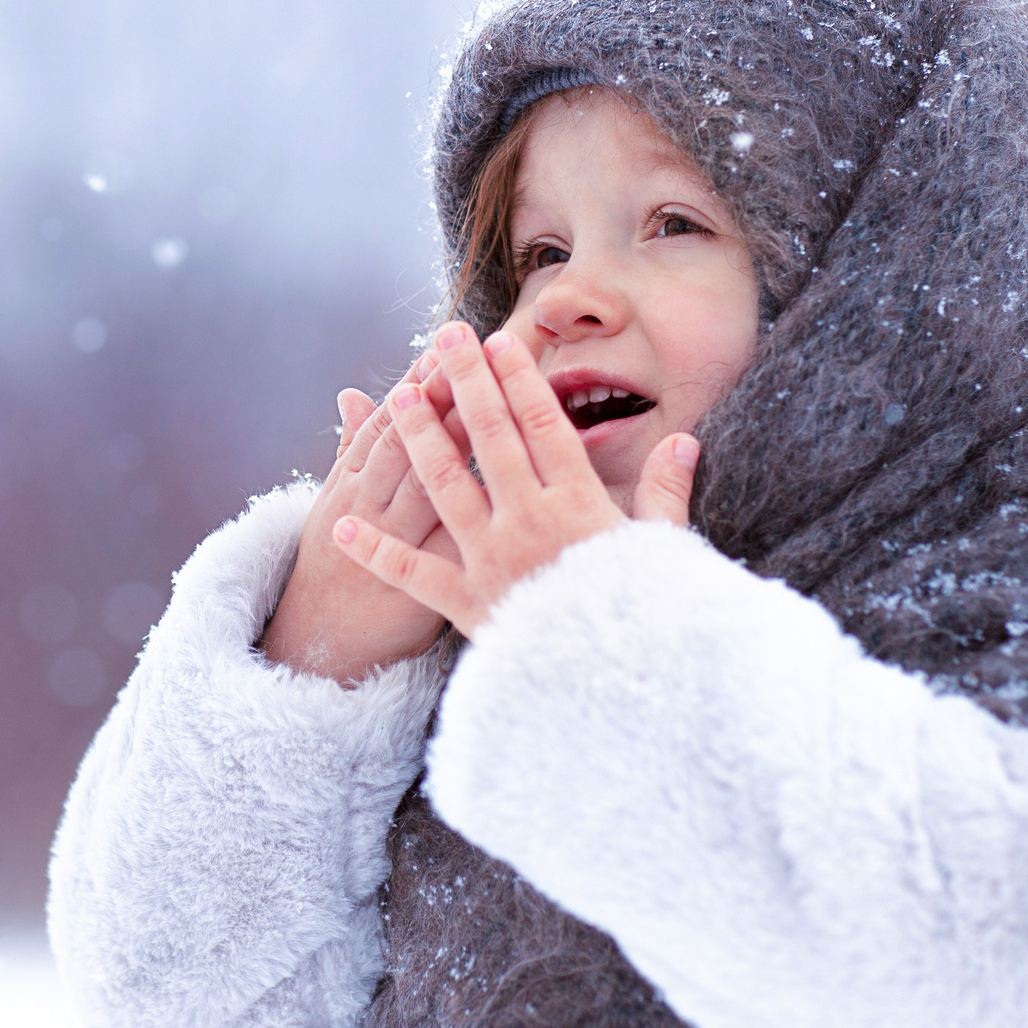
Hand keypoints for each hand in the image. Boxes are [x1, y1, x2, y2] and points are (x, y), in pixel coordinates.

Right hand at [260, 353, 468, 683]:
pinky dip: (467, 519)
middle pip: (411, 442)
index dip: (415, 383)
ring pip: (429, 483)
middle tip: (470, 351)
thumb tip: (350, 394)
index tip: (442, 347)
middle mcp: (369, 507)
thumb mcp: (334, 504)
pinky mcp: (423, 587)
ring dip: (454, 439)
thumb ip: (352, 450)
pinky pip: (446, 546)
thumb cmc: (333, 570)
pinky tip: (494, 488)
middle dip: (439, 396)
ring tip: (482, 396)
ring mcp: (396, 547)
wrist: (315, 644)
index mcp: (350, 484)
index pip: (389, 422)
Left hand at [332, 322, 699, 636]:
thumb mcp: (664, 551)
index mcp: (579, 504)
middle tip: (444, 338)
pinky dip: (376, 551)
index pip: (542, 426)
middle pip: (491, 438)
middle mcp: (530, 521)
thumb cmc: (650, 619)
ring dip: (420, 436)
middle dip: (465, 382)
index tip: (500, 341)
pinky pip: (413, 574)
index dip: (519, 380)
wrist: (623, 689)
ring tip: (397, 395)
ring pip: (447, 485)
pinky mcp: (469, 605)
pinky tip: (342, 524)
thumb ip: (666, 493)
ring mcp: (494, 561)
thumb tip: (685, 441)